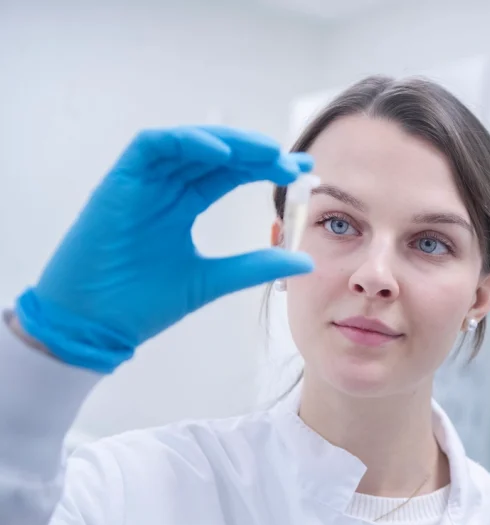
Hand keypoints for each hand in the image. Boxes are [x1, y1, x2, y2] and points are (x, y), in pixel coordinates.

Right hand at [15, 126, 312, 372]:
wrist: (94, 325)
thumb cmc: (141, 303)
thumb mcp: (212, 280)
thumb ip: (256, 266)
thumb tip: (305, 259)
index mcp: (181, 206)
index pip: (230, 174)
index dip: (266, 168)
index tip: (303, 172)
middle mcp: (162, 188)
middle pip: (214, 155)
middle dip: (256, 153)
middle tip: (294, 162)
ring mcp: (140, 183)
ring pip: (188, 143)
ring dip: (229, 143)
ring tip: (267, 153)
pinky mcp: (117, 182)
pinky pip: (151, 147)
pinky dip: (187, 143)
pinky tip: (222, 155)